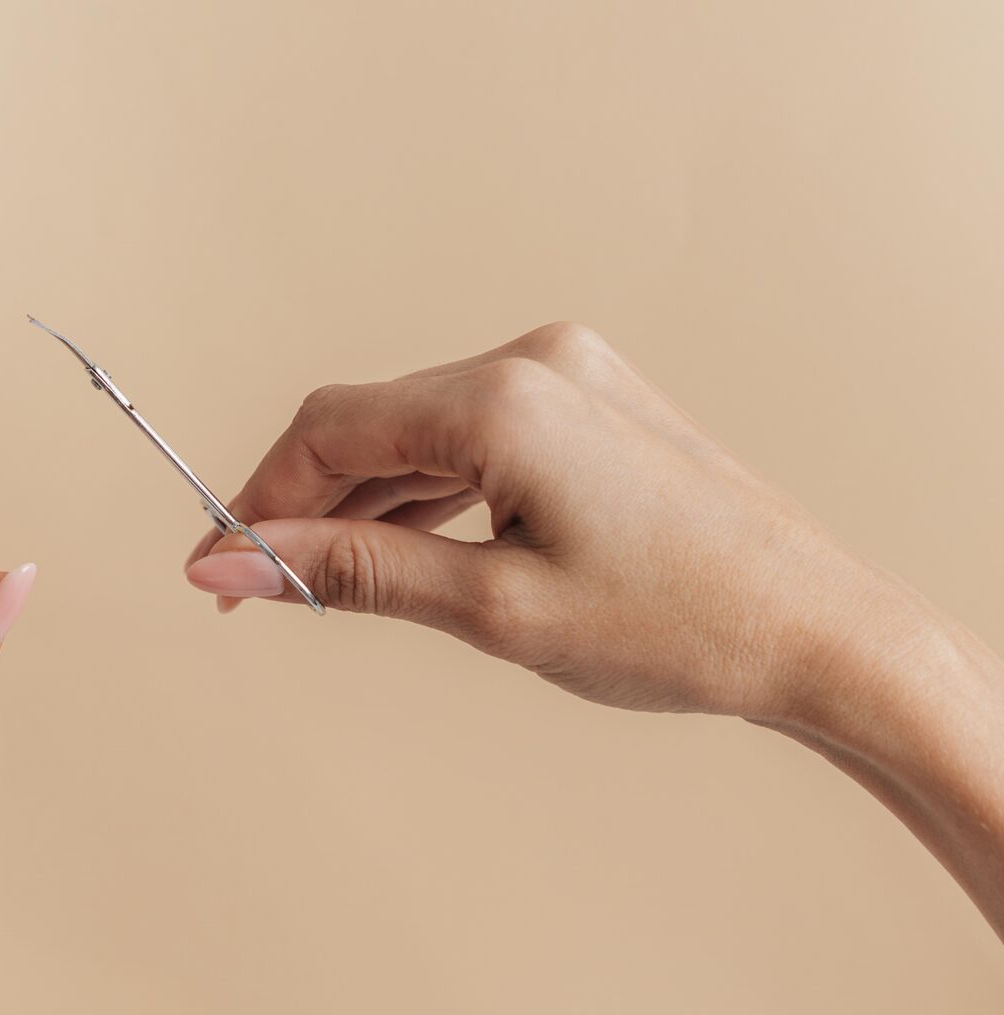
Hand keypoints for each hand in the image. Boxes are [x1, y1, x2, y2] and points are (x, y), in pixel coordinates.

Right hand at [187, 322, 902, 717]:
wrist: (820, 632)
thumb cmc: (676, 627)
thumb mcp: (493, 607)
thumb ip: (353, 572)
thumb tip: (232, 566)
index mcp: (504, 400)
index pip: (329, 429)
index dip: (257, 499)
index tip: (214, 571)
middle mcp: (534, 362)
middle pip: (369, 421)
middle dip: (304, 505)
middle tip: (257, 592)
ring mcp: (570, 375)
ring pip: (419, 429)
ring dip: (363, 501)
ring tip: (323, 584)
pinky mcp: (591, 402)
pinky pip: (474, 436)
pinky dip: (426, 490)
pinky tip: (402, 546)